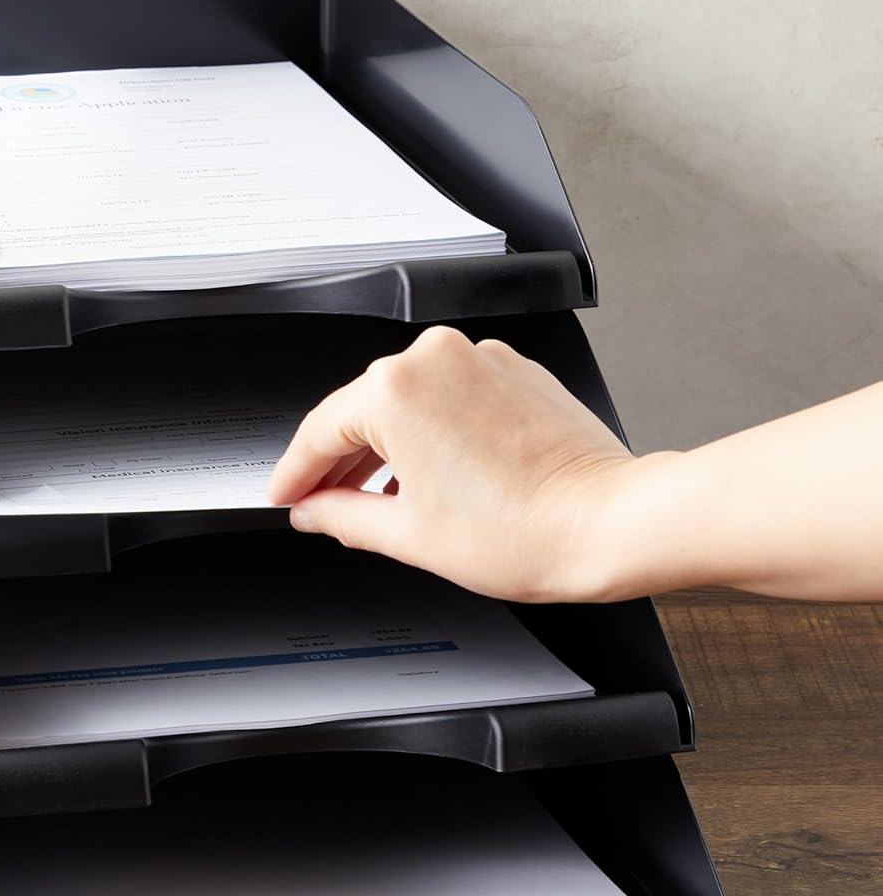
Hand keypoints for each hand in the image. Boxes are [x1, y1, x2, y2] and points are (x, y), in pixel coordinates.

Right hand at [267, 325, 649, 601]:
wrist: (609, 522)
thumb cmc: (526, 529)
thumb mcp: (409, 535)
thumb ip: (343, 516)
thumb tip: (315, 510)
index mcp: (396, 391)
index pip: (319, 432)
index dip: (294, 474)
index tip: (285, 496)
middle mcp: (435, 360)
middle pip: (361, 410)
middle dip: (338, 461)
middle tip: (320, 504)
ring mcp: (479, 360)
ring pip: (408, 400)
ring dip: (386, 447)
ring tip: (378, 500)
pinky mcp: (513, 370)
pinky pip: (450, 395)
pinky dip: (431, 431)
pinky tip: (431, 475)